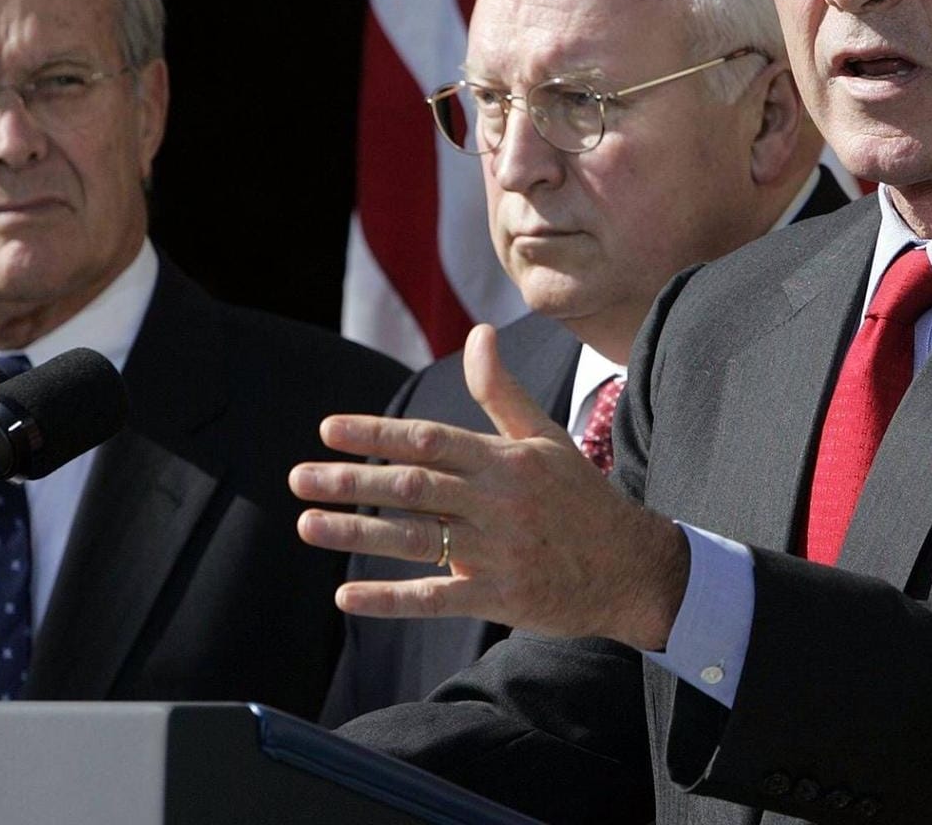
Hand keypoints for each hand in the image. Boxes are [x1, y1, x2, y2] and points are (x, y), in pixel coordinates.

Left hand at [289, 324, 689, 649]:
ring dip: (356, 533)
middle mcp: (499, 502)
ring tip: (307, 524)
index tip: (329, 430)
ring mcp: (498, 552)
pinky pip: (436, 598)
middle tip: (299, 477)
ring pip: (417, 539)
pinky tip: (346, 596)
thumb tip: (479, 333)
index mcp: (505, 460)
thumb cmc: (581, 498)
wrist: (633, 568)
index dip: (377, 434)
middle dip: (352, 481)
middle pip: (414, 487)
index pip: (430, 440)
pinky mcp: (499, 597)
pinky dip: (389, 599)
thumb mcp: (545, 437)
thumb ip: (501, 391)